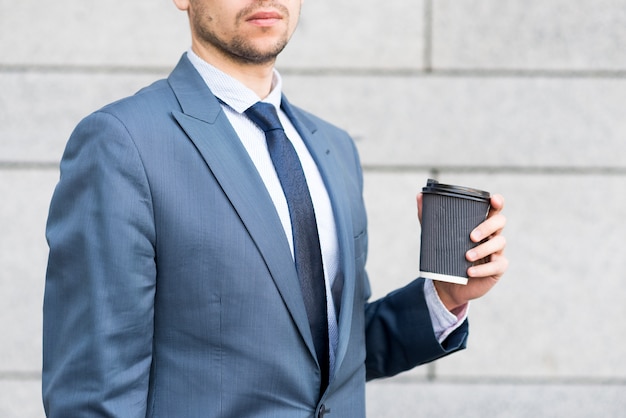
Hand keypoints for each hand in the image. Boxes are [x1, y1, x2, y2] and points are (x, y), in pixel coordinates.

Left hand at [417, 193, 508, 311]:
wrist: (447, 283)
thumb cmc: (445, 255)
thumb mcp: (435, 235)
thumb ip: (428, 216)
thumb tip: (420, 195)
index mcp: (480, 223)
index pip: (494, 209)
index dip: (497, 202)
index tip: (493, 199)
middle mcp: (491, 235)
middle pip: (500, 222)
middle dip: (487, 226)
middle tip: (471, 236)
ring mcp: (496, 251)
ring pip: (499, 243)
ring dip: (483, 249)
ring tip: (467, 256)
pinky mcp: (497, 268)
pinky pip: (496, 266)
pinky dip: (482, 269)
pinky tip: (470, 272)